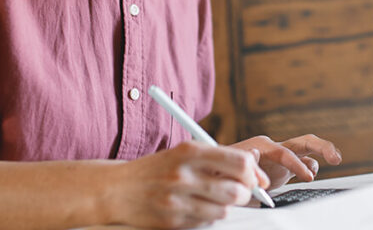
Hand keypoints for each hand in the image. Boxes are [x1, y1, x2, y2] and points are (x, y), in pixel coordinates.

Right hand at [104, 141, 269, 228]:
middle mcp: (184, 174)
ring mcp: (177, 199)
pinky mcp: (172, 220)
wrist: (117, 189)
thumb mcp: (185, 153)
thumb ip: (219, 157)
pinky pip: (206, 222)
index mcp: (190, 151)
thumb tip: (255, 164)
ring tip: (212, 198)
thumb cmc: (157, 169)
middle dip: (244, 193)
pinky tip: (195, 207)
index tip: (255, 178)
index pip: (239, 162)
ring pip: (225, 210)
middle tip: (237, 191)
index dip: (253, 173)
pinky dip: (207, 216)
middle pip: (237, 190)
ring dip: (225, 206)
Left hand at [229, 134, 342, 189]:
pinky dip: (310, 169)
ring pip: (307, 151)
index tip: (307, 177)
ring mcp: (280, 157)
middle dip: (321, 146)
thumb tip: (254, 156)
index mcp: (261, 146)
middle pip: (303, 141)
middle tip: (336, 158)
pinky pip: (303, 164)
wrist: (217, 173)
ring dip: (321, 154)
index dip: (296, 164)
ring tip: (335, 160)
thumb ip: (239, 163)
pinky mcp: (284, 168)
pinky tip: (310, 176)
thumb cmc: (219, 171)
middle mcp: (274, 147)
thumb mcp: (225, 170)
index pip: (284, 152)